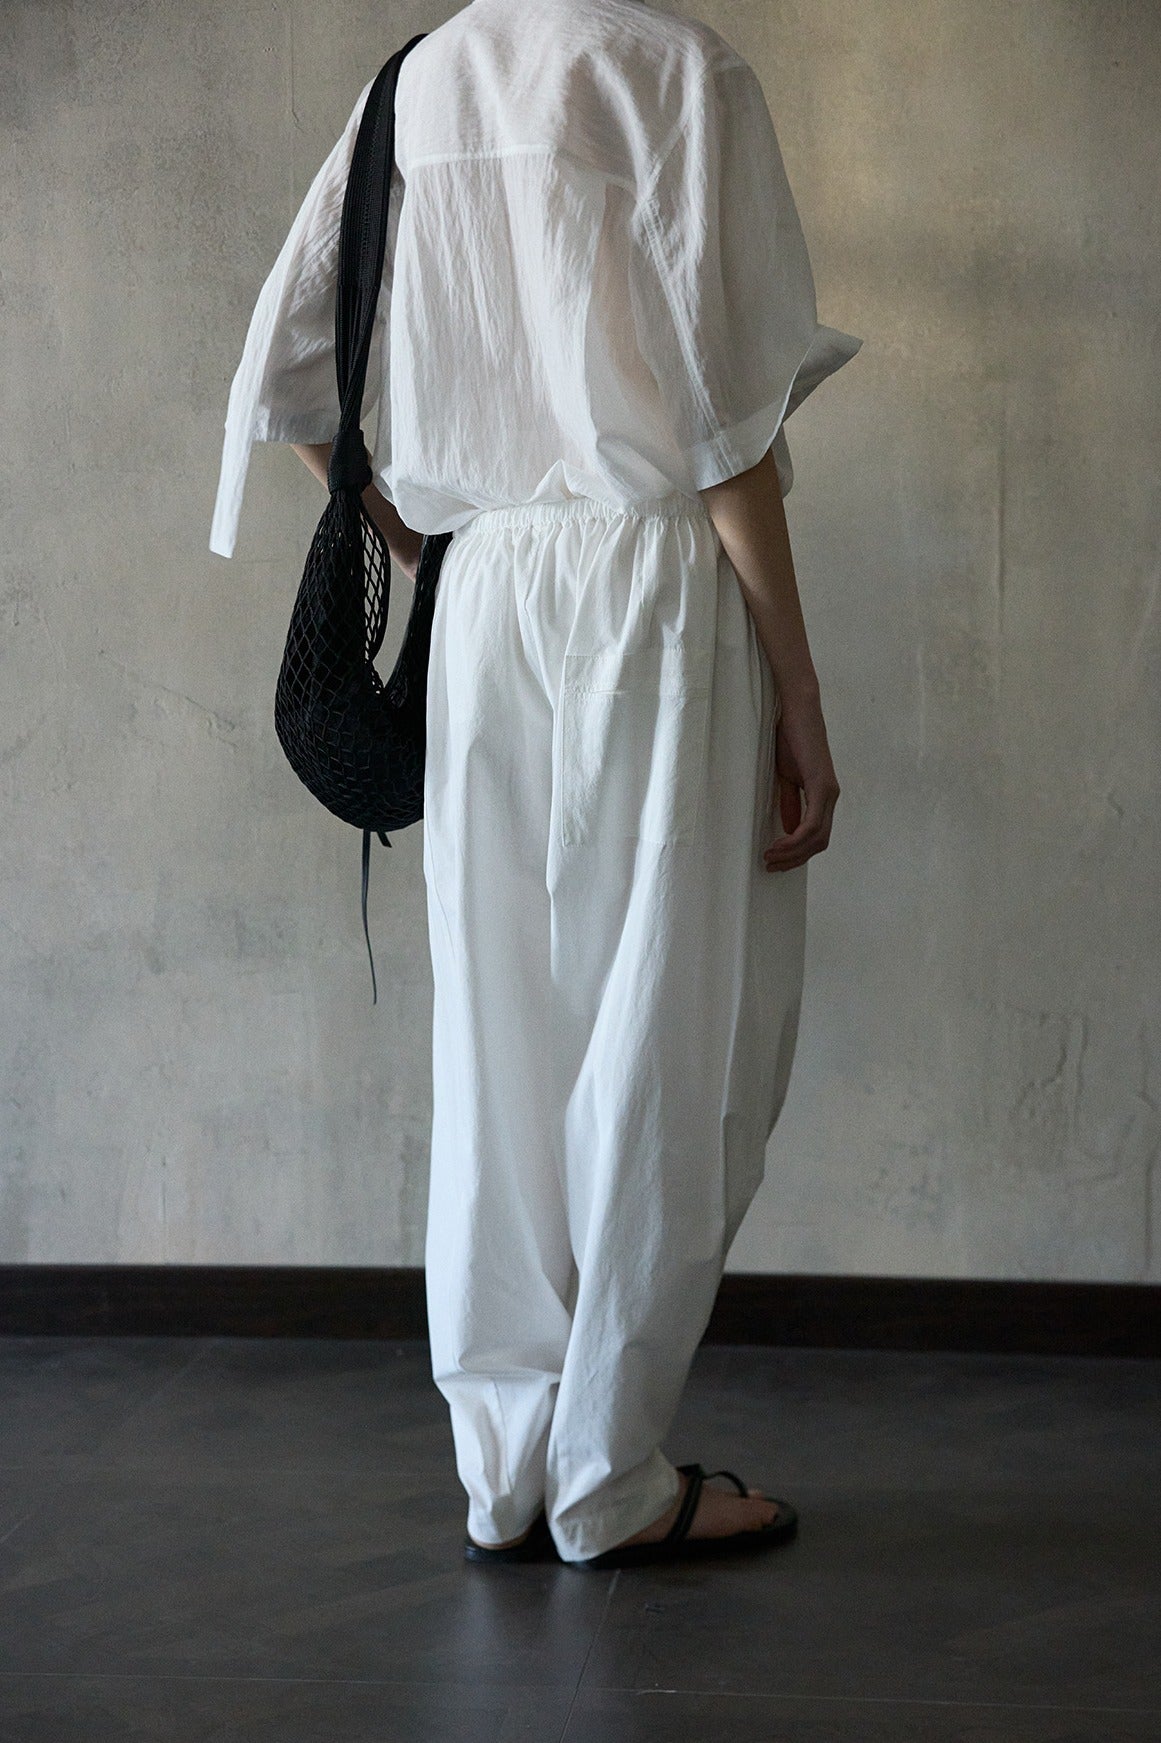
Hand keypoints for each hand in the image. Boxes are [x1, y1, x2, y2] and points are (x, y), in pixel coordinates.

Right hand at [763, 686, 839, 871]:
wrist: (797, 710)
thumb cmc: (790, 737)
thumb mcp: (787, 777)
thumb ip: (791, 802)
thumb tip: (790, 830)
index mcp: (824, 795)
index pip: (817, 836)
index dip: (797, 853)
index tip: (775, 860)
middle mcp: (831, 797)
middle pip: (819, 843)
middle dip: (794, 859)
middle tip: (770, 865)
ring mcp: (829, 793)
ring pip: (816, 838)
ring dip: (792, 853)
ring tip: (769, 856)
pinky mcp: (822, 787)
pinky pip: (812, 825)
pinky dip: (795, 839)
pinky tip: (779, 843)